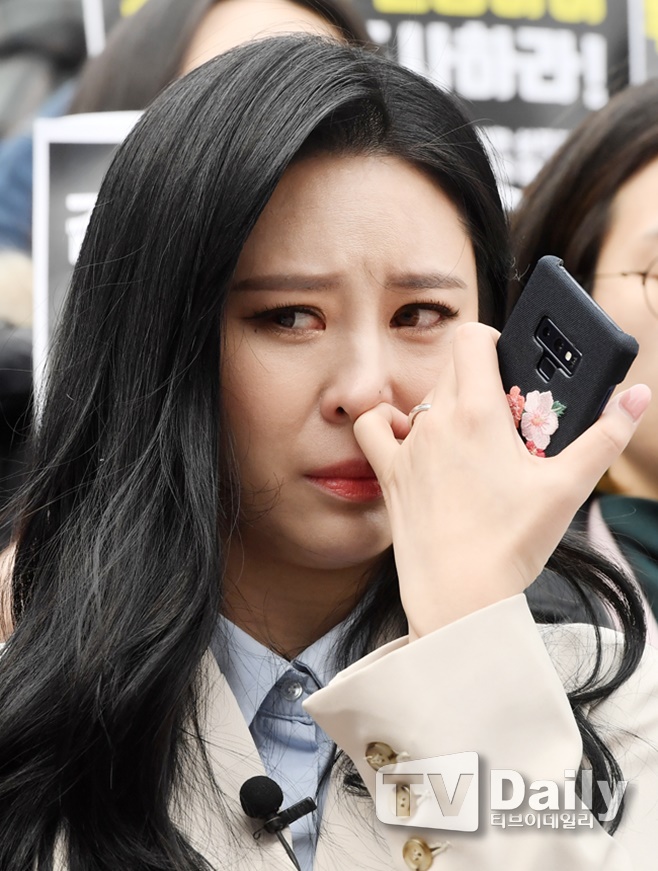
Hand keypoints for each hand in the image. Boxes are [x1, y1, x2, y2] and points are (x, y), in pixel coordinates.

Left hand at [353, 322, 650, 638]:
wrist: (460, 595)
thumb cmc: (512, 543)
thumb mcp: (568, 487)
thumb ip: (605, 436)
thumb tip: (636, 397)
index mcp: (478, 412)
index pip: (472, 338)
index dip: (491, 339)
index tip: (508, 360)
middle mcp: (436, 421)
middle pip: (451, 367)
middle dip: (478, 377)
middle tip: (506, 413)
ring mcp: (409, 446)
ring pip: (421, 397)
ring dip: (444, 403)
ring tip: (470, 435)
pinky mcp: (390, 473)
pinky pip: (373, 428)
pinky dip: (387, 424)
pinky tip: (409, 438)